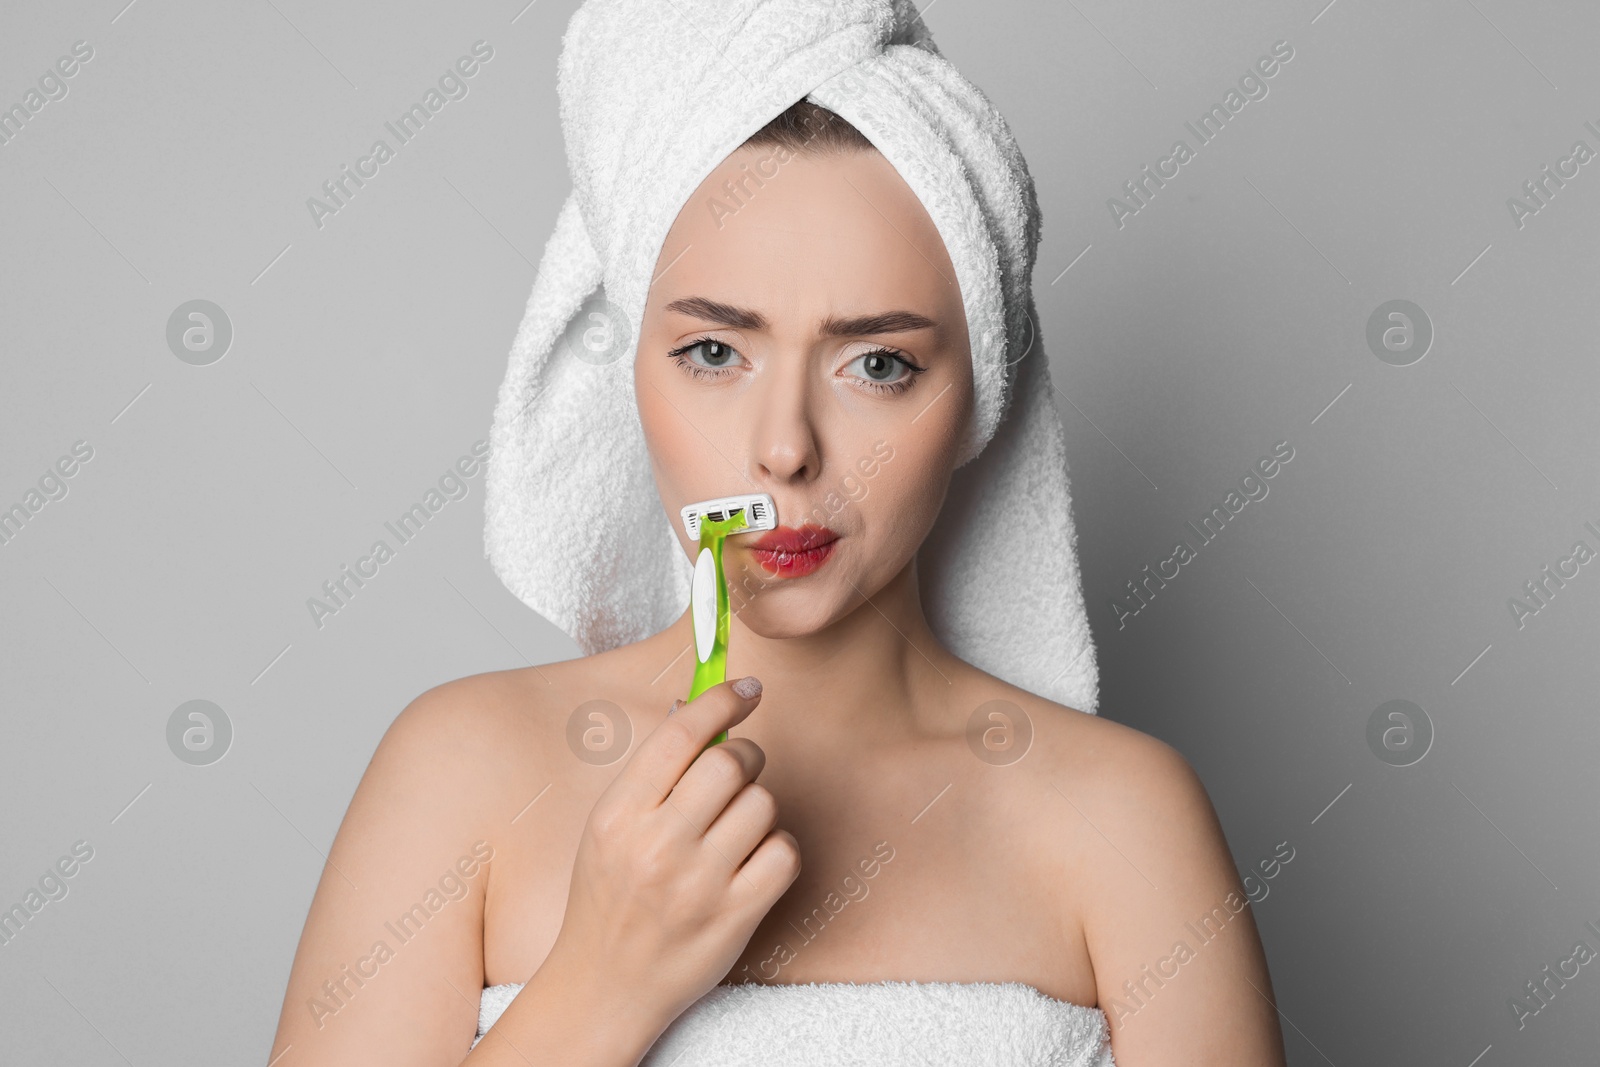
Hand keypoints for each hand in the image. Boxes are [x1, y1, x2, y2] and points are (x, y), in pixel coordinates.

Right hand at [543, 676, 800, 1031]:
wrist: (605, 985)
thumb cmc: (609, 897)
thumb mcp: (609, 828)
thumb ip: (652, 775)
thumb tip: (699, 712)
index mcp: (618, 815)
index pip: (680, 735)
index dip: (721, 700)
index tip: (747, 690)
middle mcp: (657, 846)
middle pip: (731, 763)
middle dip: (745, 756)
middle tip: (738, 771)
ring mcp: (698, 885)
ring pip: (763, 804)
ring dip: (758, 808)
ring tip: (735, 829)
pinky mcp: (735, 916)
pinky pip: (784, 852)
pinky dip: (776, 849)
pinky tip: (752, 860)